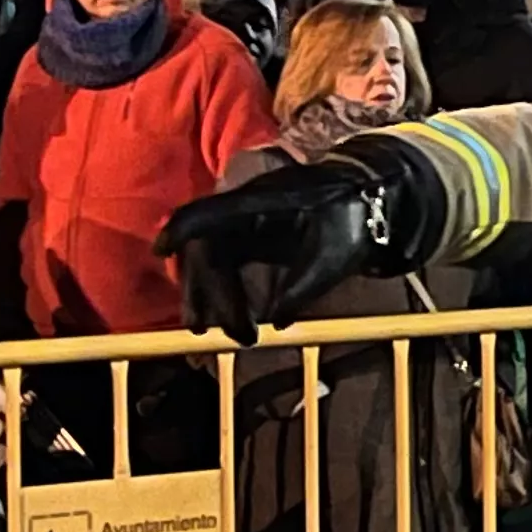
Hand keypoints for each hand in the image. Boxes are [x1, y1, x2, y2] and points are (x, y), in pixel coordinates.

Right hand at [157, 142, 445, 341]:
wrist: (370, 200)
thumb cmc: (354, 221)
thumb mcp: (334, 258)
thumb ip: (302, 289)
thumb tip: (274, 321)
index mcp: (264, 200)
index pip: (212, 213)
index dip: (182, 229)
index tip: (162, 250)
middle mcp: (248, 206)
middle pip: (208, 246)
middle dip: (204, 290)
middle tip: (209, 330)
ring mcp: (248, 218)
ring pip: (214, 257)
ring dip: (211, 295)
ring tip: (212, 331)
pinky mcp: (254, 233)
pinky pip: (227, 262)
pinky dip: (224, 290)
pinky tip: (232, 319)